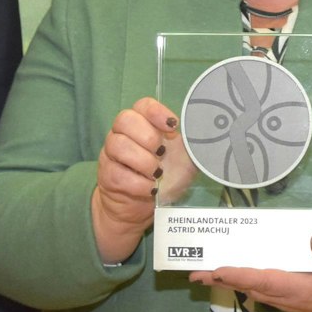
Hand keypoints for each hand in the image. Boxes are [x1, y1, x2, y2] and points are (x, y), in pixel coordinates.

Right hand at [90, 97, 182, 262]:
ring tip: (156, 174)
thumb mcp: (184, 159)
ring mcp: (110, 154)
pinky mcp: (107, 176)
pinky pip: (118, 174)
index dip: (156, 112)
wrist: (144, 206)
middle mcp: (121, 134)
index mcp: (142, 124)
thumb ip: (192, 143)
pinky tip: (150, 189)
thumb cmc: (165, 177)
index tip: (172, 126)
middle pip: (125, 120)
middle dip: (149, 138)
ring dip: (144, 162)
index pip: (142, 105)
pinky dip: (139, 184)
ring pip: (119, 145)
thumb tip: (204, 131)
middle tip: (162, 154)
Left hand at [191, 233, 311, 311]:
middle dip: (224, 280)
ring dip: (230, 283)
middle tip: (195, 272)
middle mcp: (292, 299)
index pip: (267, 281)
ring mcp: (291, 302)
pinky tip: (234, 275)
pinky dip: (245, 283)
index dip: (242, 276)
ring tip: (205, 272)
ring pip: (255, 292)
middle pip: (252, 288)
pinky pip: (264, 291)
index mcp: (305, 290)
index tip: (219, 270)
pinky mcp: (292, 299)